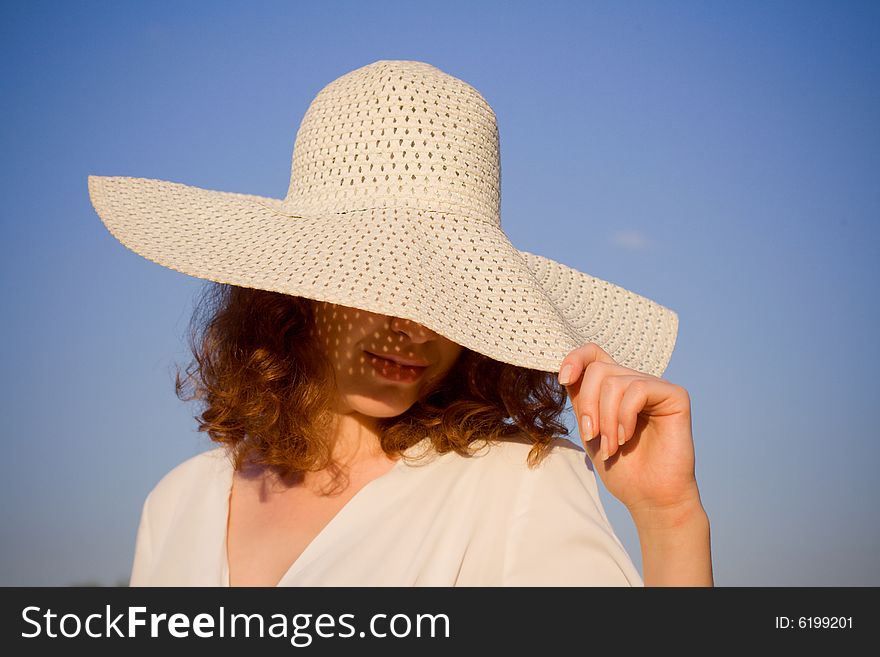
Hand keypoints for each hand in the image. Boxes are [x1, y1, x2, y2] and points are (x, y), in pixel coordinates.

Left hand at [558, 343, 701, 516]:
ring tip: (612, 446)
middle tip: (593, 436)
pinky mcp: (675, 396)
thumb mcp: (591, 429)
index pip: (593, 354)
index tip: (564, 380)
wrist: (649, 497)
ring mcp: (656, 387)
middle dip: (589, 405)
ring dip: (606, 419)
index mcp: (615, 388)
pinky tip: (627, 437)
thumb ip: (582, 399)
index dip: (575, 359)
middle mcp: (636, 382)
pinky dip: (624, 416)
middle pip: (599, 369)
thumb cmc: (622, 468)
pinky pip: (638, 389)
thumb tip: (565, 371)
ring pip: (615, 381)